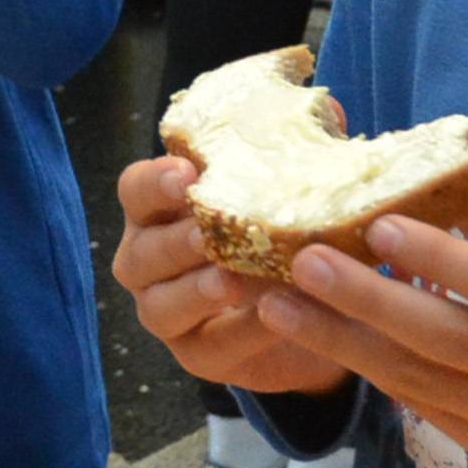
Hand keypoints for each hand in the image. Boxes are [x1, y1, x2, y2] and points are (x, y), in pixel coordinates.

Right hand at [113, 157, 352, 398]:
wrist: (307, 317)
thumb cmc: (282, 239)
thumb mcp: (289, 195)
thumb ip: (299, 155)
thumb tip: (332, 112)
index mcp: (160, 211)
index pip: (135, 190)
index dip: (155, 182)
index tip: (188, 175)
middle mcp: (149, 261)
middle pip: (141, 250)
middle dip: (175, 241)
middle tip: (209, 232)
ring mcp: (167, 312)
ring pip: (161, 305)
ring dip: (195, 291)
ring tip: (232, 281)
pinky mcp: (197, 356)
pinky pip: (209, 347)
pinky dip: (241, 333)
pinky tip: (274, 317)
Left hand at [253, 214, 467, 467]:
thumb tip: (462, 172)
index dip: (446, 260)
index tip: (381, 223)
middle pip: (448, 341)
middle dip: (370, 301)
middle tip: (302, 261)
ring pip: (422, 382)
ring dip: (345, 343)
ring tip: (278, 302)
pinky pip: (427, 408)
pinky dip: (376, 371)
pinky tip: (327, 338)